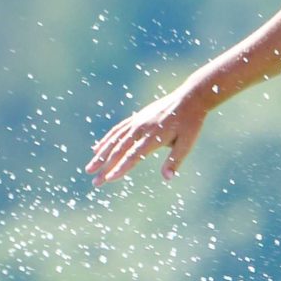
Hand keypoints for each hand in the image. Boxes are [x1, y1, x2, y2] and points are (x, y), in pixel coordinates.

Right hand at [87, 83, 211, 185]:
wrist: (190, 98)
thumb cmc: (191, 123)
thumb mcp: (187, 143)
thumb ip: (175, 160)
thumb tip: (167, 178)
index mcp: (153, 136)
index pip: (133, 155)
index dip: (121, 168)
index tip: (109, 179)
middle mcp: (141, 128)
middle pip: (119, 150)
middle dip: (105, 167)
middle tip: (95, 182)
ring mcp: (137, 122)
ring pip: (114, 140)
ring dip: (100, 155)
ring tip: (89, 168)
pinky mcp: (136, 118)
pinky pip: (117, 130)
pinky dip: (106, 140)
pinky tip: (97, 149)